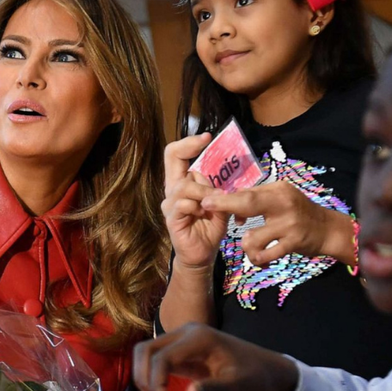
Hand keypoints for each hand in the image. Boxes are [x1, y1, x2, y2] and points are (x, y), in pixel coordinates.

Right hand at [133, 323, 298, 390]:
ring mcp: (181, 339)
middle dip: (145, 379)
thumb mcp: (238, 385)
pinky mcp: (180, 350)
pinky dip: (152, 376)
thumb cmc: (254, 375)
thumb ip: (213, 389)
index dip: (157, 383)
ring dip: (145, 377)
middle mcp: (184, 333)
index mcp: (198, 338)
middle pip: (146, 350)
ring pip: (146, 352)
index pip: (162, 357)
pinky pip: (155, 358)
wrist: (267, 368)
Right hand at [162, 134, 229, 270]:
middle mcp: (172, 189)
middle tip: (207, 147)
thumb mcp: (219, 203)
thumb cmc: (209, 227)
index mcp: (183, 182)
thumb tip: (221, 182)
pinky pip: (183, 203)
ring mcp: (169, 203)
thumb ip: (218, 190)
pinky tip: (203, 215)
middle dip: (189, 148)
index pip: (176, 155)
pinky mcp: (171, 217)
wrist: (202, 254)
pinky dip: (197, 207)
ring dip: (205, 192)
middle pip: (172, 158)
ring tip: (214, 204)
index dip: (188, 142)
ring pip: (185, 184)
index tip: (206, 136)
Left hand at [200, 182, 353, 266]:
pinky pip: (267, 254)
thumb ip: (257, 202)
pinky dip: (259, 258)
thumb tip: (234, 213)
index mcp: (279, 190)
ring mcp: (289, 224)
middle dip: (225, 205)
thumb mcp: (281, 199)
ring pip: (253, 237)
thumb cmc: (298, 212)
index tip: (206, 199)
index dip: (225, 198)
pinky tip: (260, 259)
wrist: (328, 229)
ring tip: (251, 248)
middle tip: (206, 206)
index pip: (247, 192)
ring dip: (246, 246)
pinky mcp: (294, 242)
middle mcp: (283, 203)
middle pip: (248, 203)